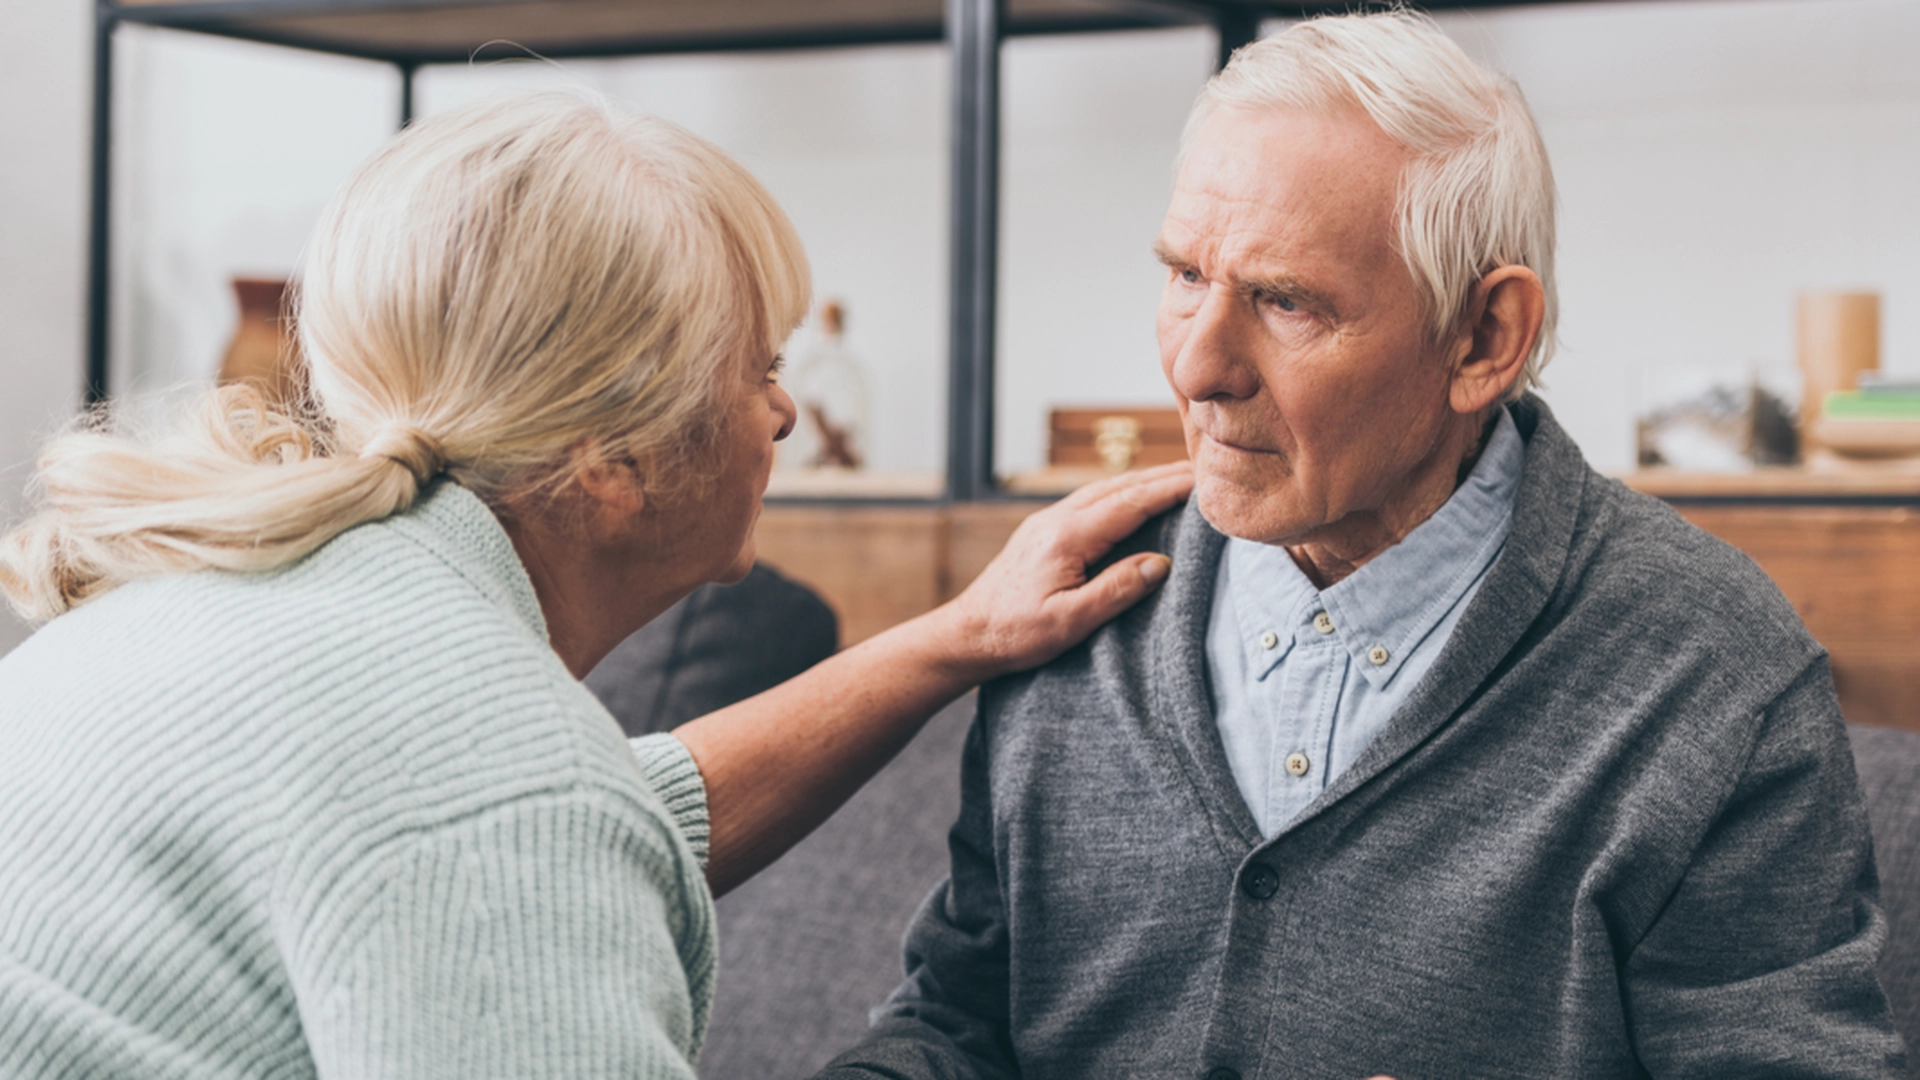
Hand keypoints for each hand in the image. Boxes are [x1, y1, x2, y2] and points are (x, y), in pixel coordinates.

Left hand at [936, 462, 1192, 681]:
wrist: (966, 633)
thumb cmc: (1015, 633)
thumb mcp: (1070, 622)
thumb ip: (1117, 590)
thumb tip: (1160, 564)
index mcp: (1067, 536)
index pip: (1131, 502)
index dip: (1171, 489)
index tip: (1206, 480)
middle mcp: (1056, 519)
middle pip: (1121, 486)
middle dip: (1164, 476)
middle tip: (1206, 471)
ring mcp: (1047, 521)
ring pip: (1105, 489)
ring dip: (1144, 481)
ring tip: (1180, 479)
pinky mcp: (1043, 531)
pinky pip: (1091, 500)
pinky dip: (1122, 493)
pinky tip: (1135, 500)